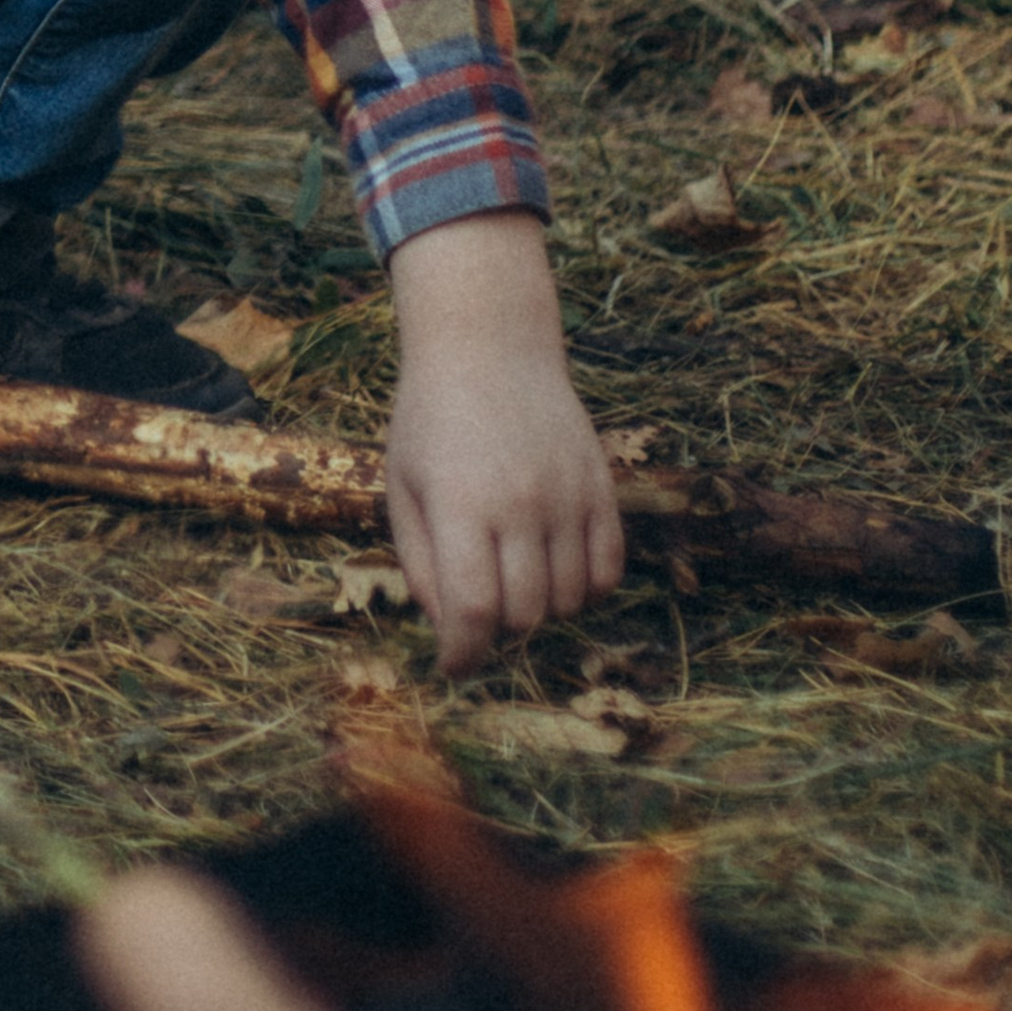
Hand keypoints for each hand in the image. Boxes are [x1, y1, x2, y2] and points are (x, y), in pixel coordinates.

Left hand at [382, 211, 623, 676]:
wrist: (489, 345)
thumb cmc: (431, 419)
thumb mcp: (403, 487)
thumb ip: (422, 564)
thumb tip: (451, 629)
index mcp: (461, 504)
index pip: (473, 611)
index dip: (463, 653)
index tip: (454, 665)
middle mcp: (520, 503)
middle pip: (524, 614)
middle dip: (498, 631)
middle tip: (480, 615)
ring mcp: (567, 493)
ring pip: (569, 599)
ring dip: (541, 609)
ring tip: (514, 582)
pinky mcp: (601, 485)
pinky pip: (608, 568)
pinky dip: (585, 588)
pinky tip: (556, 572)